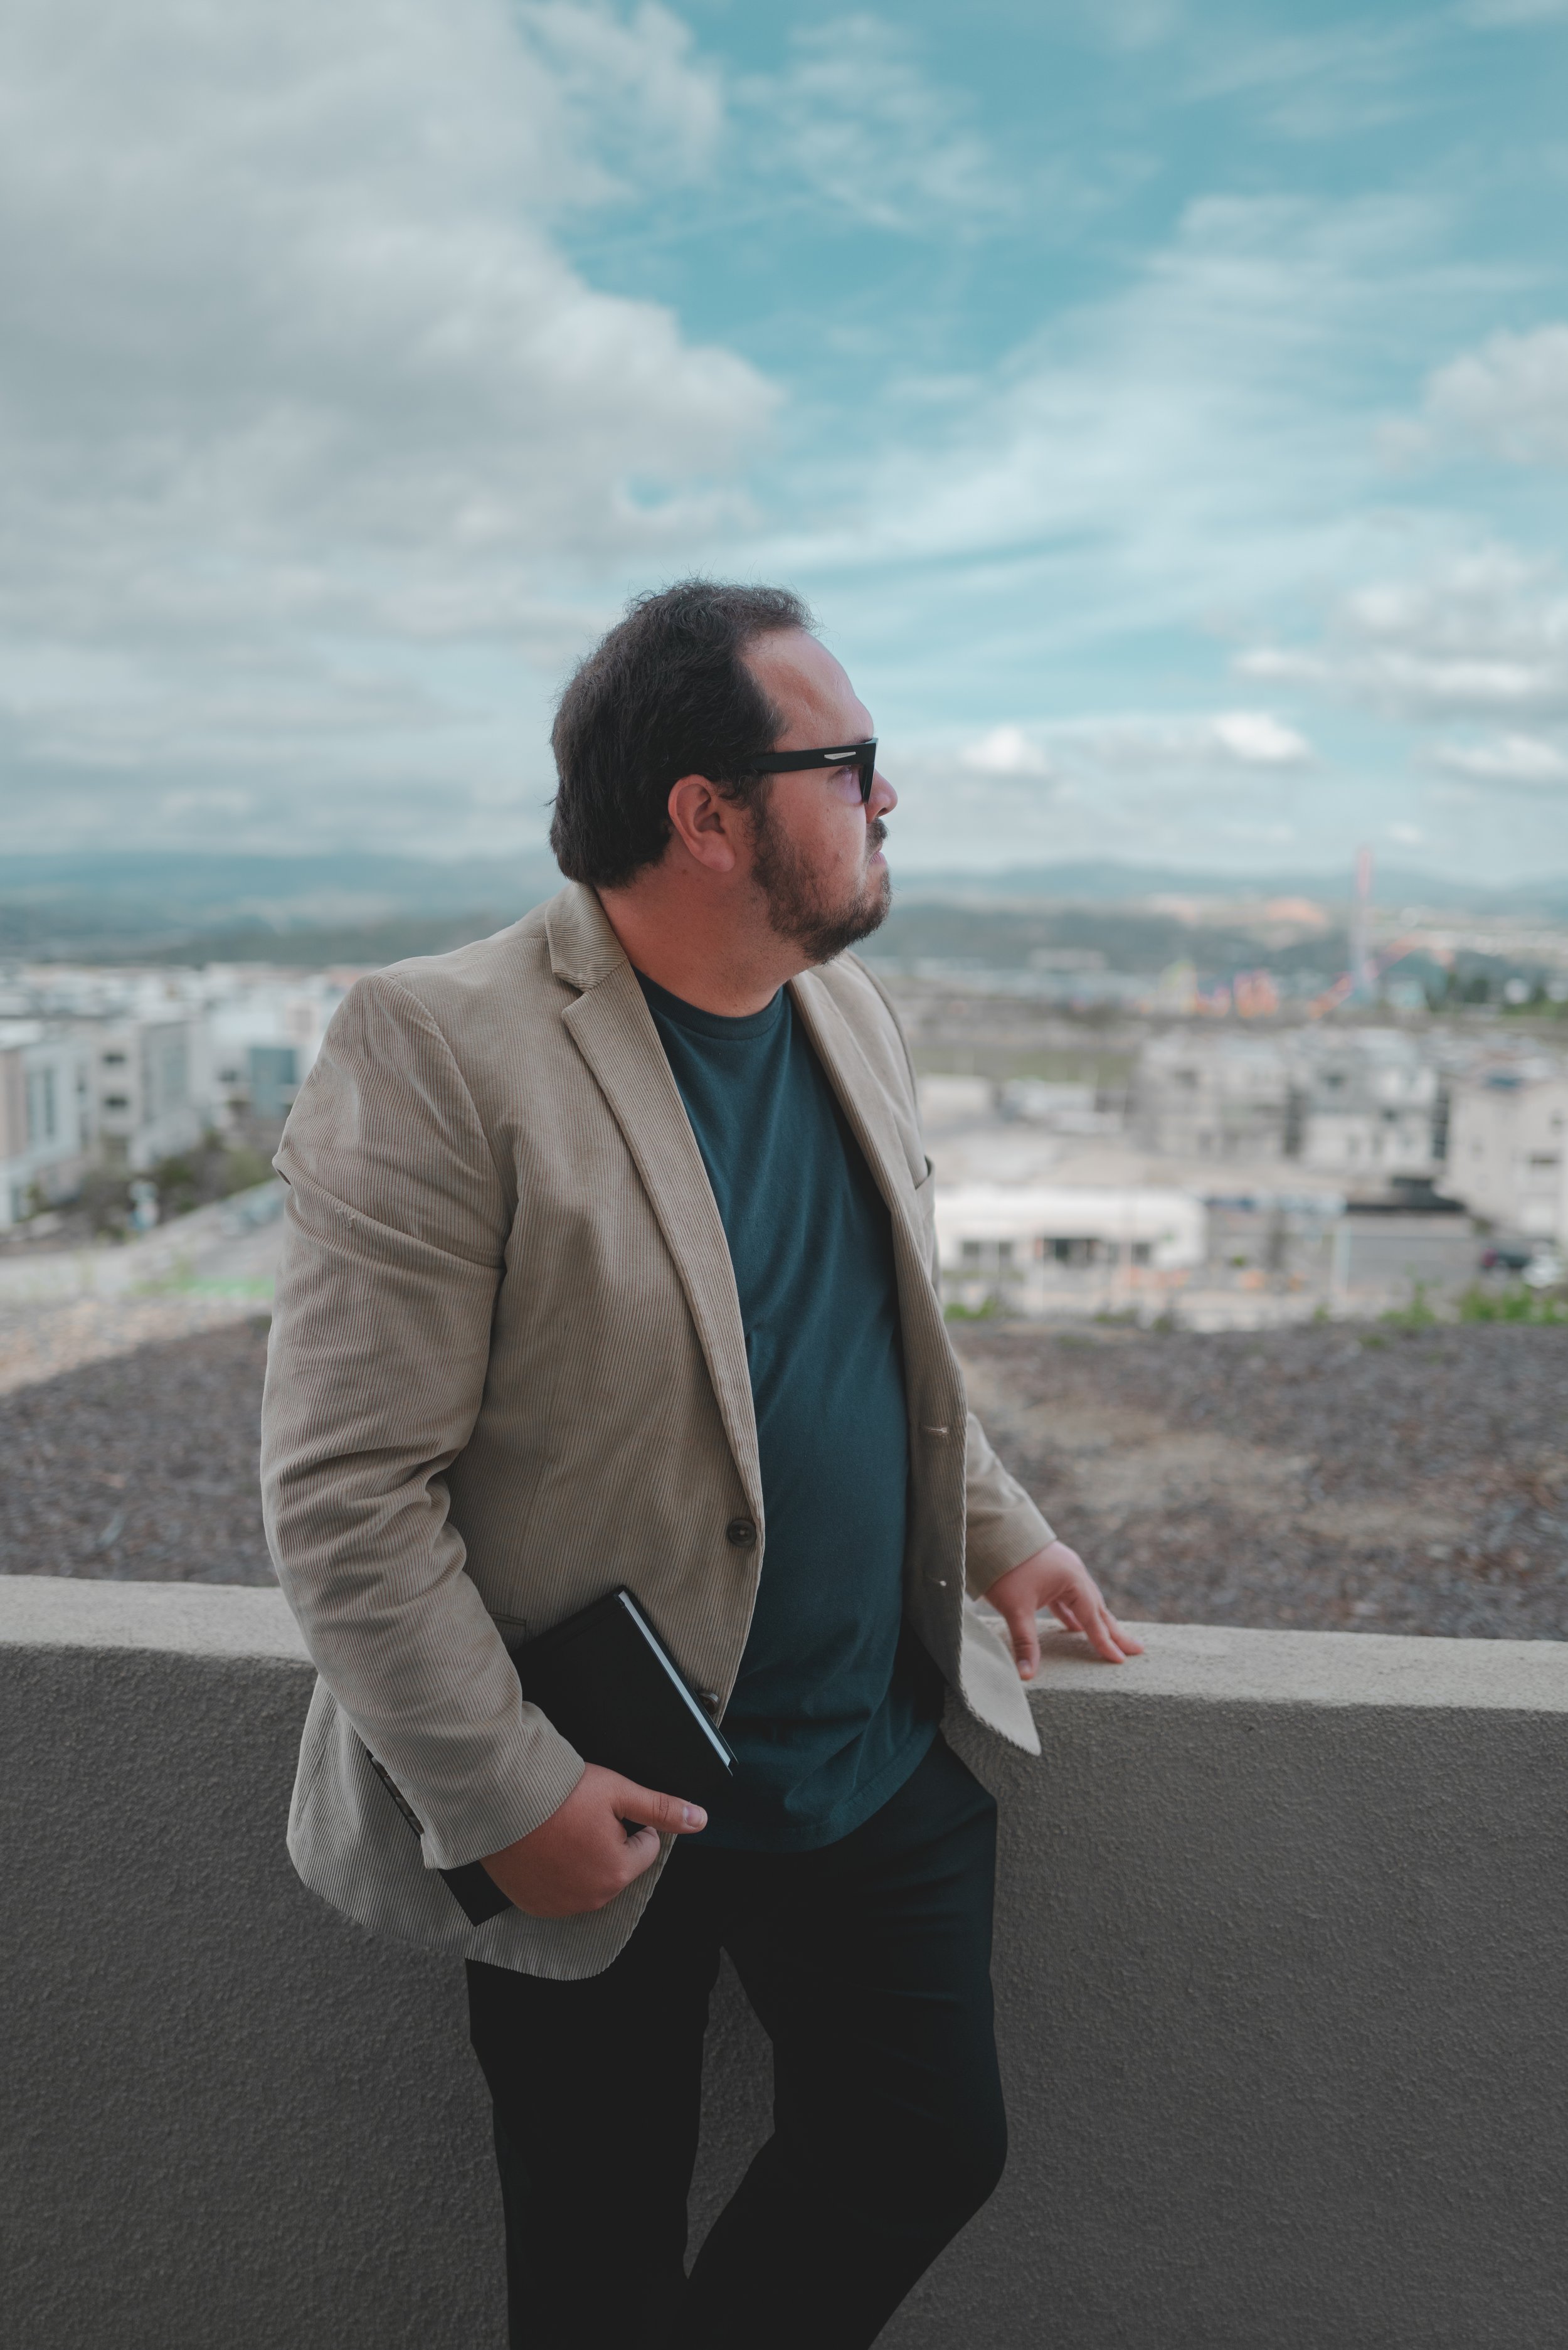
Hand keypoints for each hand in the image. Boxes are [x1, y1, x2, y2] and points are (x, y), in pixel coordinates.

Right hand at [479, 1763, 706, 1917]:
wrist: (501, 1800)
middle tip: (581, 1817)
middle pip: (618, 1866)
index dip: (631, 1822)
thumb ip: (661, 1809)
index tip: (606, 1808)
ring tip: (561, 1830)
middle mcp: (593, 1897)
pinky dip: (556, 1873)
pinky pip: (558, 1891)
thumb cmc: (558, 1794)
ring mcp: (561, 1905)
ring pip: (589, 1879)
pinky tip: (545, 1848)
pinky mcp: (535, 1905)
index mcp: (619, 1871)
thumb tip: (699, 1820)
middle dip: (608, 1843)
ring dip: (583, 1859)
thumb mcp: (619, 1792)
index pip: (645, 1846)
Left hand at [984, 1540, 1142, 1679]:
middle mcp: (1074, 1573)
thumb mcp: (1015, 1608)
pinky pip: (1068, 1597)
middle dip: (1115, 1631)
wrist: (990, 1529)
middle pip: (1098, 1609)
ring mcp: (1063, 1570)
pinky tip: (1074, 1627)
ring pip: (1084, 1601)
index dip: (1105, 1642)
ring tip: (1112, 1638)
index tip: (1121, 1661)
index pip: (1092, 1619)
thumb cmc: (1004, 1567)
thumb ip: (1025, 1642)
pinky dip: (1074, 1613)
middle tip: (1137, 1649)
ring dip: (1096, 1621)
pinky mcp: (1051, 1570)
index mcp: (1072, 1580)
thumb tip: (1026, 1675)